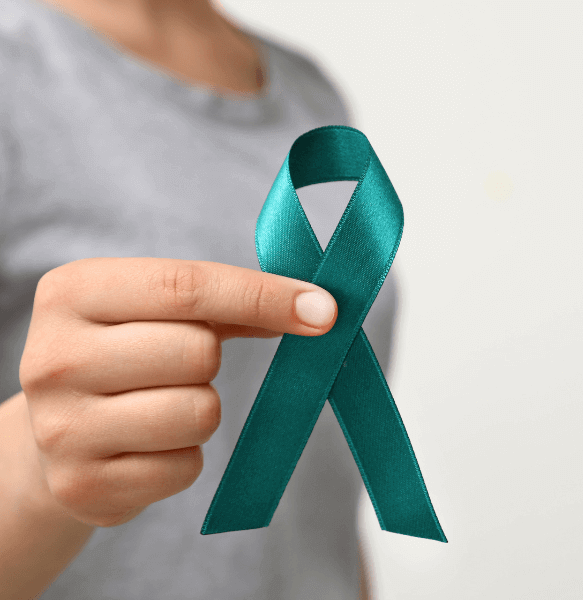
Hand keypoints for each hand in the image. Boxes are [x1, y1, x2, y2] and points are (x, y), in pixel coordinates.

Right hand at [16, 257, 336, 526]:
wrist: (52, 434)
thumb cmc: (126, 355)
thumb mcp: (156, 310)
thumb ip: (230, 300)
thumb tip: (318, 307)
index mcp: (72, 292)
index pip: (187, 286)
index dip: (264, 296)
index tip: (324, 310)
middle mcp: (51, 358)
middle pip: (198, 352)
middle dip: (211, 360)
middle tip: (184, 365)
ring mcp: (60, 428)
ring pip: (199, 413)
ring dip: (202, 410)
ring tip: (161, 404)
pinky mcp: (81, 486)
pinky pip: (186, 466)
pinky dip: (186, 456)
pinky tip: (149, 445)